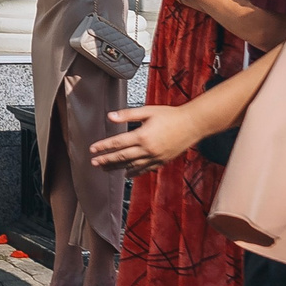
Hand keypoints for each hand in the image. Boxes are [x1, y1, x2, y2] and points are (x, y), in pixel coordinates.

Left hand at [89, 103, 208, 175]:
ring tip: (105, 169)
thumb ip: (128, 115)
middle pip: (122, 157)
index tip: (92, 149)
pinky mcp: (162, 161)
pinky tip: (126, 174)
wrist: (193, 124)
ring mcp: (155, 157)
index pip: (117, 143)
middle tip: (94, 162)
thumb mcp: (148, 111)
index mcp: (142, 135)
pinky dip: (134, 172)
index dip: (103, 147)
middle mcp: (147, 149)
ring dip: (117, 168)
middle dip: (106, 160)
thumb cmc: (170, 115)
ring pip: (132, 166)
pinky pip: (145, 169)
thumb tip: (110, 116)